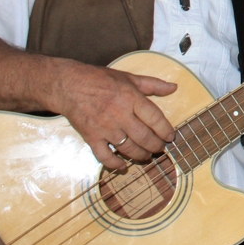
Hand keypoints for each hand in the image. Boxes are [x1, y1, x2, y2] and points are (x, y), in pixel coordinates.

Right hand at [52, 62, 177, 171]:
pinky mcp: (91, 137)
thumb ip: (153, 84)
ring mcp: (105, 127)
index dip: (165, 130)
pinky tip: (123, 166)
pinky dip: (115, 164)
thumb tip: (174, 88)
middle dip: (155, 146)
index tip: (170, 137)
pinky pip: (104, 156)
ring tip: (147, 156)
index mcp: (132, 98)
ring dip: (140, 155)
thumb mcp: (129, 77)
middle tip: (160, 149)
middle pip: (144, 137)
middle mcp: (120, 114)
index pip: (155, 118)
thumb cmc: (100, 80)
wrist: (69, 85)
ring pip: (128, 148)